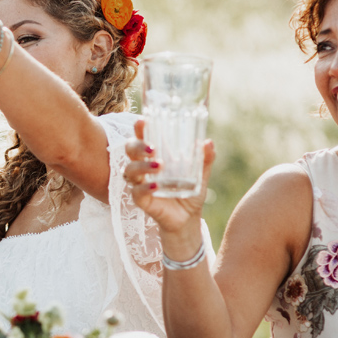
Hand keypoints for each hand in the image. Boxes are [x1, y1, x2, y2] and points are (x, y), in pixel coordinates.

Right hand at [124, 118, 214, 234]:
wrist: (188, 217)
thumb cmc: (189, 190)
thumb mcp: (200, 173)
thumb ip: (204, 158)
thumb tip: (208, 143)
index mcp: (154, 156)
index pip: (141, 137)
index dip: (139, 128)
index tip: (143, 121)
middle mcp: (143, 167)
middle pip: (129, 150)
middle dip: (137, 146)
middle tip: (152, 147)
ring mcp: (140, 183)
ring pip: (129, 170)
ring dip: (141, 165)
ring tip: (159, 166)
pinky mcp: (142, 200)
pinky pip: (136, 192)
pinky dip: (145, 188)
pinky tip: (156, 186)